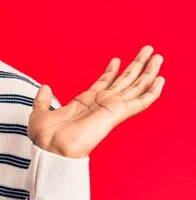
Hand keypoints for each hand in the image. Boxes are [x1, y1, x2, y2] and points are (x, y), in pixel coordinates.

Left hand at [28, 45, 164, 158]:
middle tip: (147, 50)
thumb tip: (45, 88)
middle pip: (124, 81)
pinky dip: (152, 91)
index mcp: (85, 103)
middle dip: (136, 65)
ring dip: (149, 71)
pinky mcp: (117, 113)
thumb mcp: (39, 113)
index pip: (103, 83)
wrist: (51, 149)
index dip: (111, 71)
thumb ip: (43, 100)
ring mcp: (110, 108)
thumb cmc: (45, 138)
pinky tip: (160, 80)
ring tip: (158, 56)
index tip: (116, 59)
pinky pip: (140, 102)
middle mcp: (100, 104)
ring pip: (136, 87)